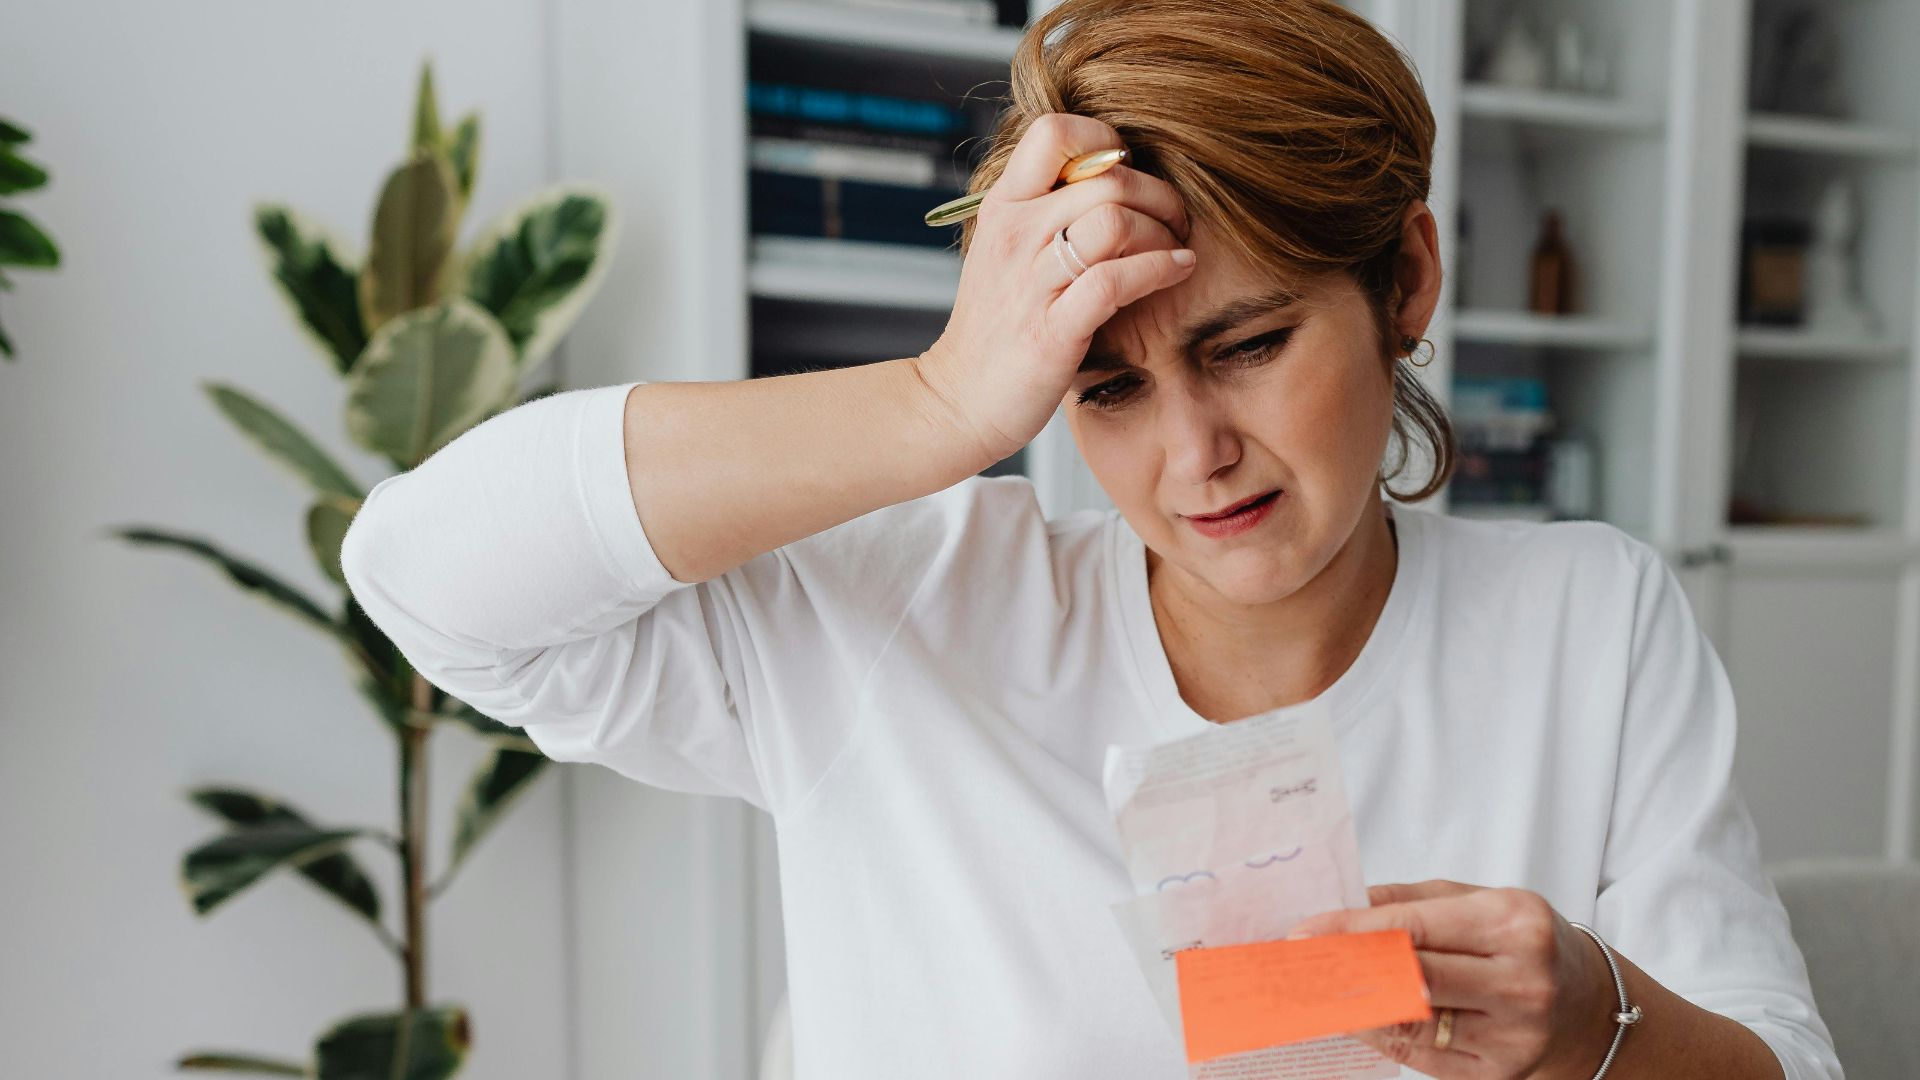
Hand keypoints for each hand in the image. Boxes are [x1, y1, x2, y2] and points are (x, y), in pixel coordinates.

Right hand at [913, 112, 1195, 465]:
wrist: (958, 400)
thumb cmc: (997, 328)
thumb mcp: (1008, 251)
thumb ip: (1047, 211)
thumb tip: (1109, 173)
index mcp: (1004, 206)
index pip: (1054, 132)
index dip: (1105, 141)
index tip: (1128, 174)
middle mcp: (1015, 234)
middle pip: (1105, 178)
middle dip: (1158, 194)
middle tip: (1175, 218)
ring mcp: (1031, 282)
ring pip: (1114, 221)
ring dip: (1162, 231)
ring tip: (1177, 246)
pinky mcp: (1052, 329)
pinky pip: (1114, 280)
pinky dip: (1159, 269)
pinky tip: (1178, 271)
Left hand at [1286, 880, 1618, 1078]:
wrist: (1588, 1006)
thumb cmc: (1523, 941)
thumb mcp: (1479, 900)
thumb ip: (1410, 900)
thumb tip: (1342, 906)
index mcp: (1515, 924)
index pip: (1414, 927)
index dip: (1352, 930)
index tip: (1303, 932)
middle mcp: (1521, 981)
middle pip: (1410, 977)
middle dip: (1345, 969)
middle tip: (1298, 964)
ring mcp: (1515, 1034)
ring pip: (1411, 1021)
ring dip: (1354, 1005)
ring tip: (1315, 990)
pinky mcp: (1501, 1072)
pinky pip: (1421, 1055)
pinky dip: (1381, 1033)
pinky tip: (1354, 1017)